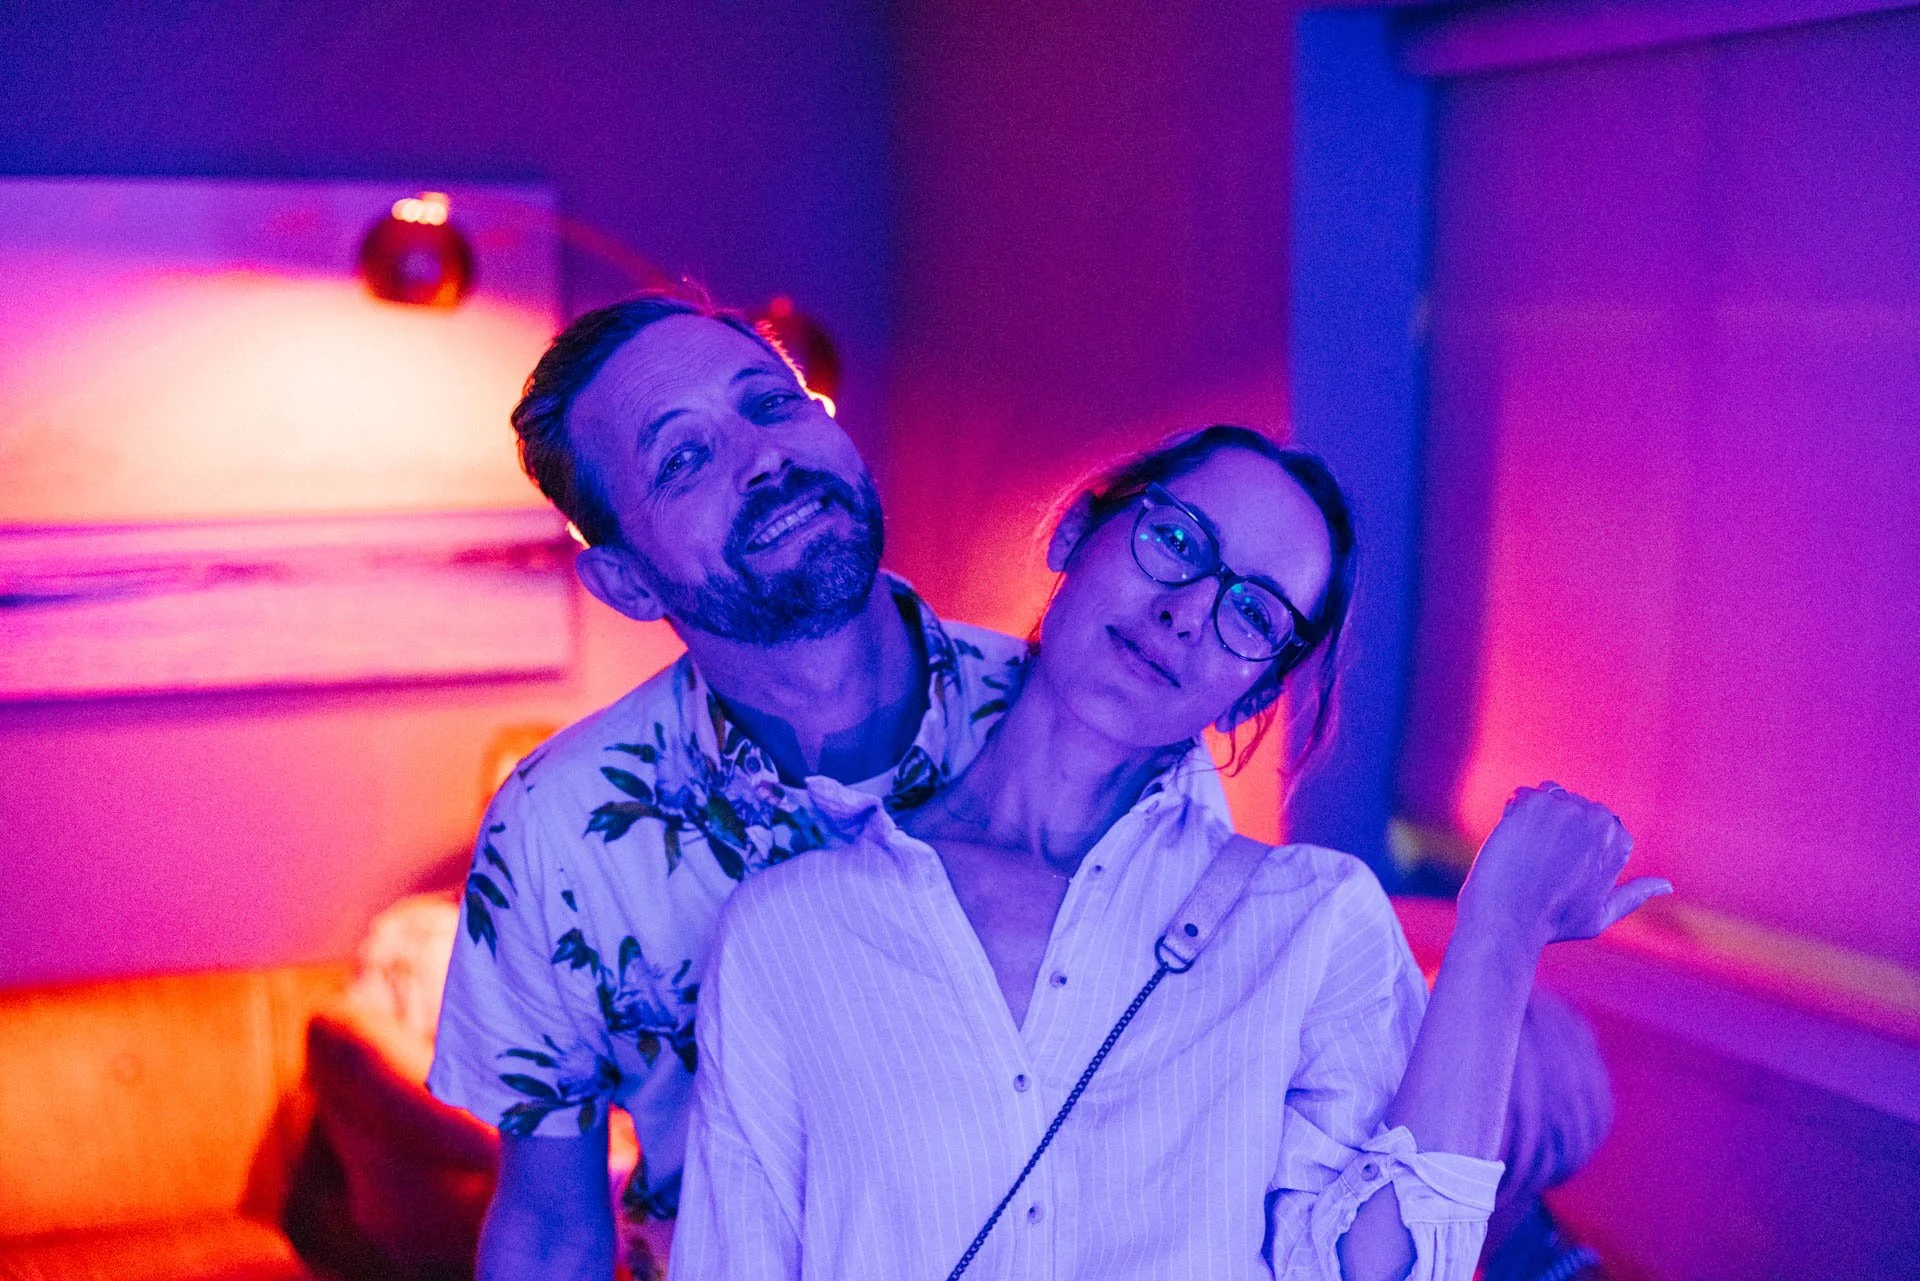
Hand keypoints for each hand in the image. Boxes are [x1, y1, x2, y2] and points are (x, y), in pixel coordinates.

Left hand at [1456, 782, 1671, 954]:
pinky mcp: (1534, 802)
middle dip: (1556, 826)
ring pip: (1550, 797)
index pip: (1596, 823)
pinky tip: (1511, 840)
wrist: (1508, 918)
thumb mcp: (1601, 914)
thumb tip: (1668, 886)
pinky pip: (1523, 794)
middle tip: (1540, 862)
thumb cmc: (1552, 921)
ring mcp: (1567, 808)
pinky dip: (1513, 811)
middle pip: (1574, 806)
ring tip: (1526, 851)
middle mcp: (1600, 820)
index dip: (1572, 842)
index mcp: (1619, 842)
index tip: (1558, 867)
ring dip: (1535, 817)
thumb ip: (1635, 895)